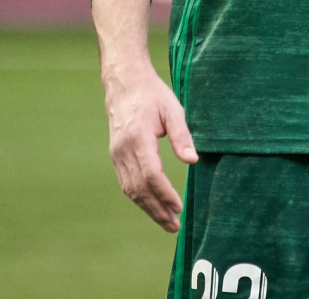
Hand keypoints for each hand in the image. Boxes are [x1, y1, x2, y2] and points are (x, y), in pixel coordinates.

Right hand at [104, 61, 196, 230]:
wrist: (124, 83)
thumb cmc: (152, 94)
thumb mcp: (173, 110)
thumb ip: (182, 135)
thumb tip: (193, 160)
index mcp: (138, 138)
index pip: (151, 174)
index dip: (164, 194)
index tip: (179, 207)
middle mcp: (123, 150)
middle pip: (139, 188)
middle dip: (157, 210)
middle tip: (174, 226)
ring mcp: (116, 154)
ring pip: (130, 189)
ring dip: (148, 208)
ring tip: (166, 222)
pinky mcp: (116, 155)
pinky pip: (126, 182)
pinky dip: (139, 197)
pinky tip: (152, 205)